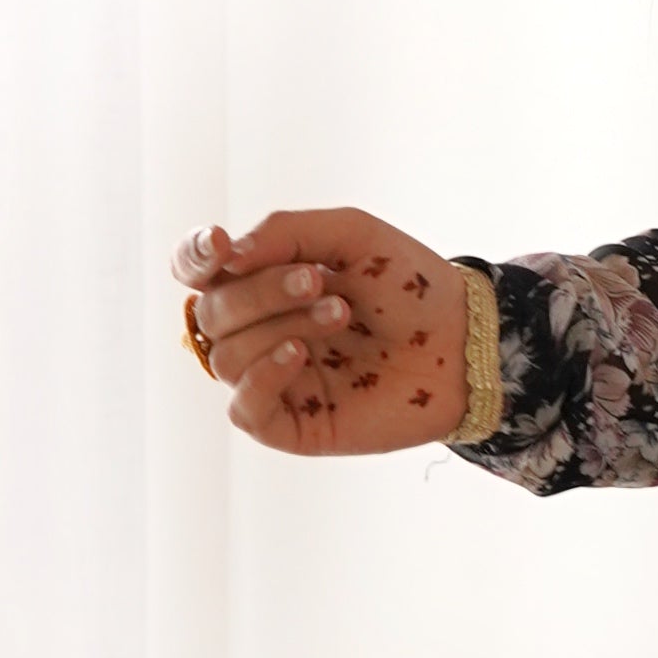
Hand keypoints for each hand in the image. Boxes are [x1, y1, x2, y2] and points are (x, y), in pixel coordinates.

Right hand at [175, 211, 471, 454]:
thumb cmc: (409, 286)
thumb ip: (282, 231)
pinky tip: (299, 353)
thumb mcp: (349, 234)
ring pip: (225, 356)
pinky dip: (262, 377)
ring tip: (339, 315)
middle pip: (212, 313)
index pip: (196, 273)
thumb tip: (225, 256)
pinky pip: (243, 409)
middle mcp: (261, 331)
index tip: (219, 244)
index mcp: (263, 284)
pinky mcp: (294, 426)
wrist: (464, 341)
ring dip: (279, 326)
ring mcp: (275, 380)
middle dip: (261, 292)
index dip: (192, 257)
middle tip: (320, 284)